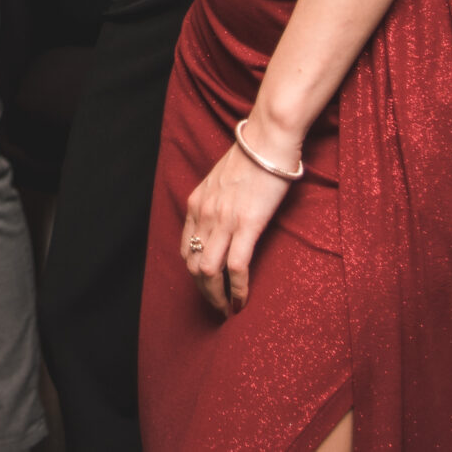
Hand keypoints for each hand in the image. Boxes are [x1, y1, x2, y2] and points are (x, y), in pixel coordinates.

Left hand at [181, 130, 298, 314]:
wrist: (267, 141)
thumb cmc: (251, 159)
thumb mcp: (220, 181)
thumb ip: (216, 202)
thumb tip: (222, 220)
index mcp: (196, 204)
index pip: (185, 249)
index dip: (194, 274)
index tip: (207, 287)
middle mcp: (203, 215)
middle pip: (192, 265)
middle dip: (203, 292)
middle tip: (218, 307)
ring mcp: (223, 221)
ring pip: (208, 272)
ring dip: (216, 297)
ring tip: (228, 310)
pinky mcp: (247, 225)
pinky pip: (235, 268)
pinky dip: (236, 290)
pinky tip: (242, 301)